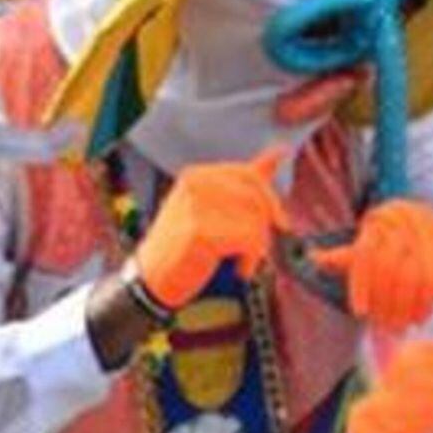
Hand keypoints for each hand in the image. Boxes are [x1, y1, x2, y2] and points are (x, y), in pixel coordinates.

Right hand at [131, 148, 284, 308]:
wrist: (152, 280)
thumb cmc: (183, 246)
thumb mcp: (212, 206)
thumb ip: (245, 180)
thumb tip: (279, 151)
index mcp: (197, 174)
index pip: (249, 176)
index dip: (271, 201)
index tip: (280, 222)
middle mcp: (194, 184)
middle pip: (256, 198)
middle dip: (265, 226)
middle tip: (257, 248)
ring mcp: (194, 206)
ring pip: (255, 220)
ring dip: (257, 246)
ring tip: (243, 260)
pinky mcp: (199, 231)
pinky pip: (249, 239)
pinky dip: (251, 258)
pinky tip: (240, 269)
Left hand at [314, 198, 432, 329]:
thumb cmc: (412, 254)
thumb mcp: (381, 251)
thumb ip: (351, 257)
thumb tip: (313, 258)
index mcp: (383, 214)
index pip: (365, 253)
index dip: (359, 286)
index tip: (359, 313)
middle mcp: (406, 215)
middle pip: (387, 268)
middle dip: (383, 303)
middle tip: (383, 328)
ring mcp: (431, 229)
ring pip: (409, 278)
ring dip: (402, 309)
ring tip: (399, 328)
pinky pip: (432, 284)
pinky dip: (423, 306)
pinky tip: (420, 318)